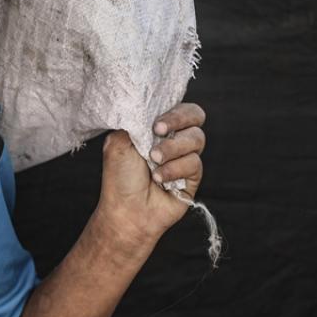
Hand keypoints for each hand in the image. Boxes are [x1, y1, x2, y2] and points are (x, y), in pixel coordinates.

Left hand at [96, 103, 207, 248]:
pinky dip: (175, 169)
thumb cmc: (120, 178)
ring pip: (197, 138)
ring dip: (172, 149)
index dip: (172, 109)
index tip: (155, 124)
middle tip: (158, 131)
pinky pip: (195, 163)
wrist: (127, 210)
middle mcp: (173, 139)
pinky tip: (159, 179)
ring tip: (153, 161)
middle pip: (195, 115)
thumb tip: (150, 106)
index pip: (175, 105)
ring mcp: (185, 156)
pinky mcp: (194, 176)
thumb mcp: (119, 142)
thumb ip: (135, 120)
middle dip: (179, 120)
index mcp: (155, 127)